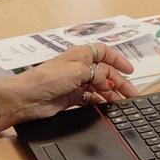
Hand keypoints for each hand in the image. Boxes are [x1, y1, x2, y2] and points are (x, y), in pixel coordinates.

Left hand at [0, 44, 136, 130]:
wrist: (27, 98)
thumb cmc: (48, 78)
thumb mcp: (78, 71)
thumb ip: (98, 74)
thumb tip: (109, 83)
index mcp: (80, 55)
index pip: (103, 52)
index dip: (118, 60)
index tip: (130, 70)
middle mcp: (79, 68)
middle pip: (105, 72)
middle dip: (120, 82)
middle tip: (132, 94)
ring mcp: (76, 83)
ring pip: (100, 87)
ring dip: (112, 94)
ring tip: (123, 104)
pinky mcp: (72, 97)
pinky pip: (91, 98)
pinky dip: (100, 102)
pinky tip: (108, 107)